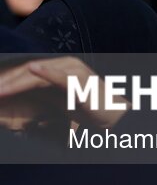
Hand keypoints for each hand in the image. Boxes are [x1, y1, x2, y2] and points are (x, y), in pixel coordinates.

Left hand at [0, 57, 127, 128]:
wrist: (117, 118)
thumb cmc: (92, 112)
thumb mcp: (62, 107)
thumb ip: (44, 104)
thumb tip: (27, 115)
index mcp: (59, 71)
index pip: (26, 73)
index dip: (7, 80)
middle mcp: (67, 67)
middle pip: (28, 73)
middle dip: (7, 82)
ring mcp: (75, 73)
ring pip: (39, 76)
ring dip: (17, 82)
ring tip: (1, 89)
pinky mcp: (82, 83)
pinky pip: (62, 77)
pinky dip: (47, 72)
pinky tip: (33, 68)